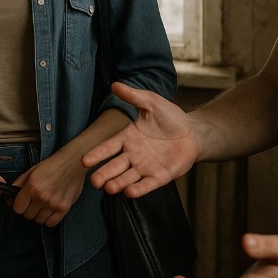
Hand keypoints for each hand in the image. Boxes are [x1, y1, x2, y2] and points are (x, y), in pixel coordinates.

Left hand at [9, 150, 88, 226]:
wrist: (72, 163)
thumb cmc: (51, 166)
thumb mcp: (31, 172)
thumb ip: (18, 185)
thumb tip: (9, 201)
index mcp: (32, 186)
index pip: (17, 208)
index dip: (19, 206)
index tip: (23, 202)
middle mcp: (42, 197)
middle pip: (27, 216)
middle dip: (29, 210)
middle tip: (34, 202)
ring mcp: (53, 204)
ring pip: (39, 220)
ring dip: (39, 215)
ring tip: (43, 205)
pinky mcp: (64, 208)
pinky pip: (51, 223)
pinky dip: (49, 220)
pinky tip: (50, 211)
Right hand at [81, 81, 198, 196]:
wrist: (193, 131)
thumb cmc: (170, 117)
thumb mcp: (151, 102)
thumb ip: (133, 96)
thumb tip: (115, 84)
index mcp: (128, 138)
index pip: (109, 147)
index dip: (97, 154)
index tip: (84, 161)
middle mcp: (134, 155)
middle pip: (115, 166)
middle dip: (104, 173)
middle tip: (94, 181)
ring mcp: (146, 167)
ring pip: (129, 177)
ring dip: (119, 183)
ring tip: (109, 188)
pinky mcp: (161, 176)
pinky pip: (148, 184)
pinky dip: (139, 189)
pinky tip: (130, 193)